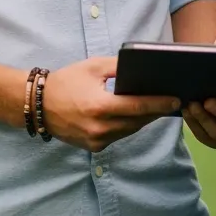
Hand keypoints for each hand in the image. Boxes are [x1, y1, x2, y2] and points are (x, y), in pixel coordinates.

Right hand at [42, 56, 180, 151]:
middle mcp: (99, 128)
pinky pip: (118, 136)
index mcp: (100, 107)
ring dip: (143, 120)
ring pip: (129, 131)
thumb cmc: (66, 82)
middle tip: (172, 102)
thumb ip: (119, 67)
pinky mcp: (93, 147)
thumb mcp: (93, 67)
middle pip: (137, 121)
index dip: (160, 104)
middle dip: (156, 112)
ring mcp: (96, 141)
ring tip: (158, 108)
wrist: (38, 105)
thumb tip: (143, 69)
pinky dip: (128, 126)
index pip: (138, 107)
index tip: (176, 100)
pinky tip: (136, 116)